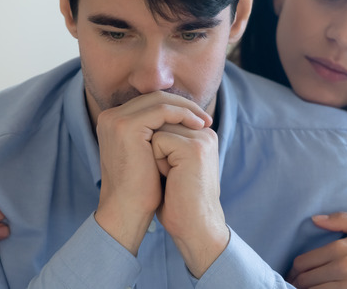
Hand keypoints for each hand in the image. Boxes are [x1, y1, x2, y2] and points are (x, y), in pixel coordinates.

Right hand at [94, 91, 211, 255]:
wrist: (127, 210)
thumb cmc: (141, 188)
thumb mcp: (148, 154)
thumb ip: (155, 134)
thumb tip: (182, 121)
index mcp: (113, 121)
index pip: (149, 103)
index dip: (176, 107)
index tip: (198, 119)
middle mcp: (110, 116)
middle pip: (154, 97)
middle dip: (184, 105)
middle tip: (206, 119)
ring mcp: (116, 119)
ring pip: (160, 100)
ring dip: (187, 109)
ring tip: (205, 122)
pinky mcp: (126, 126)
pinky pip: (162, 110)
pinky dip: (183, 114)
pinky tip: (198, 125)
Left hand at [153, 123, 227, 277]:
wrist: (193, 226)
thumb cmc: (178, 201)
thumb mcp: (171, 164)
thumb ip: (165, 142)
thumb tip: (141, 127)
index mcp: (202, 135)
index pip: (164, 121)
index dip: (156, 148)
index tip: (172, 172)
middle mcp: (205, 133)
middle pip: (159, 122)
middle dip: (155, 149)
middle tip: (172, 176)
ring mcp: (201, 138)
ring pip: (156, 130)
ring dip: (154, 155)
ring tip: (172, 176)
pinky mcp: (193, 147)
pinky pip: (157, 140)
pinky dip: (156, 161)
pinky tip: (171, 177)